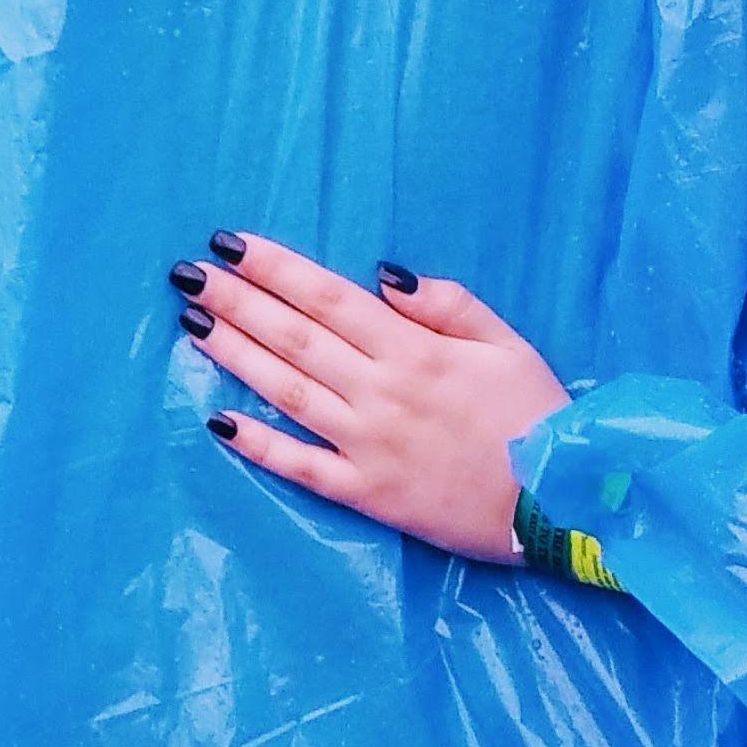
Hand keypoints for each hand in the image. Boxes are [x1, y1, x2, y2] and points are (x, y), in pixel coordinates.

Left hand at [187, 240, 567, 562]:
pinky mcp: (365, 493)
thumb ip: (448, 304)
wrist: (560, 504)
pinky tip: (218, 419)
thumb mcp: (507, 344)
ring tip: (192, 323)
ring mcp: (367, 444)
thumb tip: (382, 275)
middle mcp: (380, 391)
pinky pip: (301, 466)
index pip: (328, 296)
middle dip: (237, 300)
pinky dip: (258, 443)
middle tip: (187, 274)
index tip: (229, 243)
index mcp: (413, 349)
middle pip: (294, 337)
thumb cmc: (535, 416)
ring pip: (286, 391)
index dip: (274, 267)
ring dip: (234, 355)